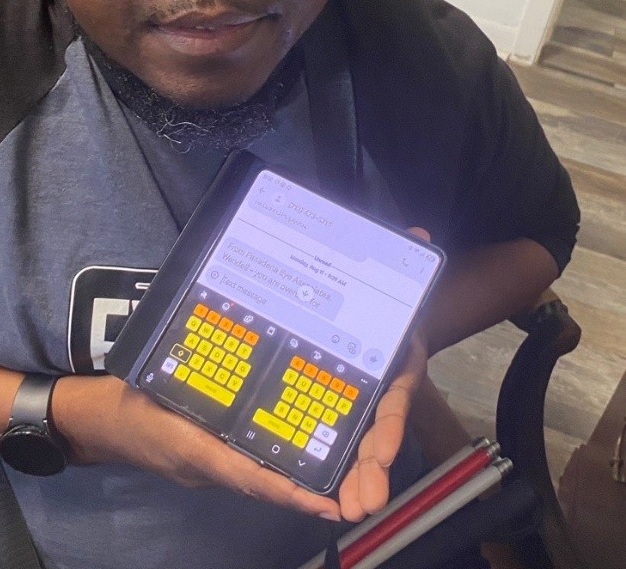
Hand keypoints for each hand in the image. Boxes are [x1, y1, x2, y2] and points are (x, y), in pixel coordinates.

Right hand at [51, 374, 341, 520]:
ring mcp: (207, 466)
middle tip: (349, 495)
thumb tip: (230, 363)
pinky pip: (246, 464)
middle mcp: (208, 467)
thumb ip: (195, 383)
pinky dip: (273, 463)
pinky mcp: (206, 456)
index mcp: (197, 452)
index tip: (325, 503)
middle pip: (264, 484)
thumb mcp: (160, 385)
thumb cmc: (128, 400)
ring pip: (258, 477)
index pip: (251, 476)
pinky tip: (295, 447)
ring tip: (336, 475)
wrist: (96, 420)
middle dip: (304, 491)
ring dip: (293, 479)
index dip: (290, 490)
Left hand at [337, 224, 430, 520]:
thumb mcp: (384, 274)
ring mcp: (356, 397)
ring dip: (357, 476)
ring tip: (348, 509)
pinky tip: (324, 493)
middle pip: (377, 429)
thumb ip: (400, 257)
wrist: (351, 302)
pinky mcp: (333, 403)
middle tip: (363, 503)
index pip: (394, 393)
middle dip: (372, 467)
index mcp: (390, 358)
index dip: (389, 423)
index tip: (382, 454)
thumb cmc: (372, 296)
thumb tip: (420, 236)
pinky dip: (333, 463)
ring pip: (359, 441)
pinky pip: (334, 434)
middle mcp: (378, 383)